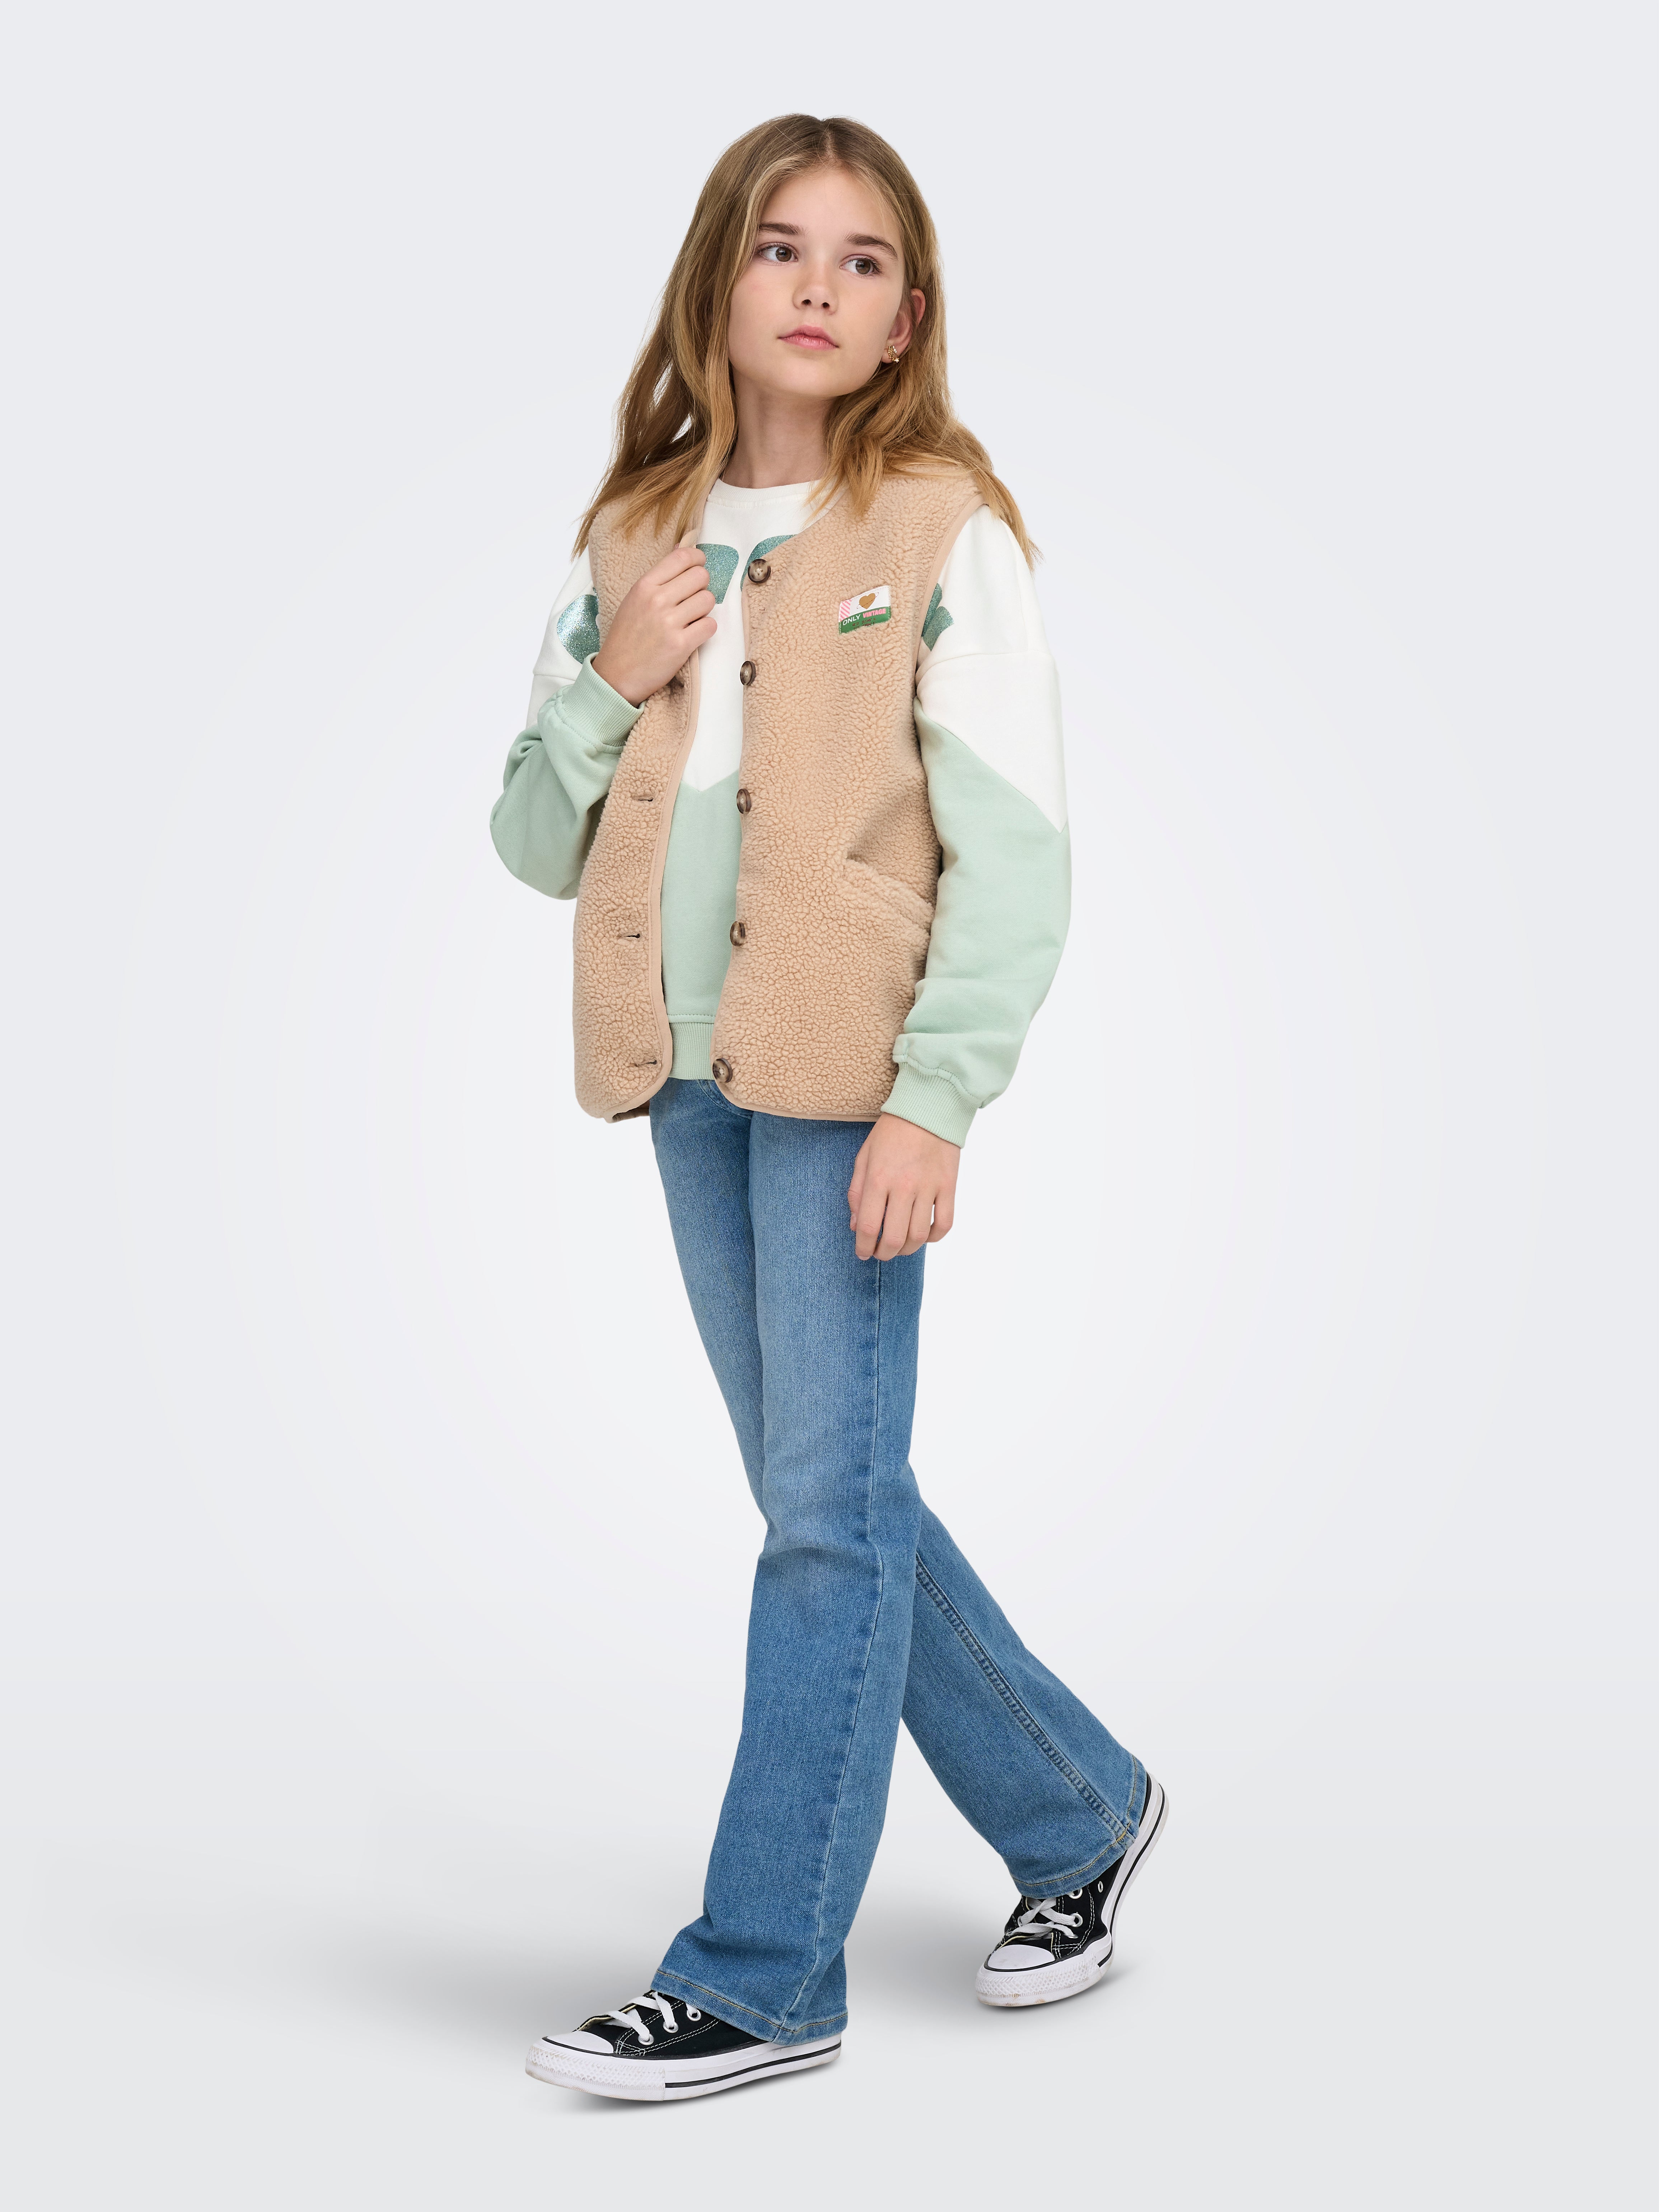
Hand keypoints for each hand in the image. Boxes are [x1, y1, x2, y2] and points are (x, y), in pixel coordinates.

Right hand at [592, 544, 717, 704]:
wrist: (616, 675)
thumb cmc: (626, 636)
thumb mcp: (635, 599)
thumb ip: (659, 576)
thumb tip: (684, 548)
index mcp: (644, 585)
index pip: (683, 557)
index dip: (697, 559)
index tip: (698, 567)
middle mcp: (657, 600)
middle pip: (701, 576)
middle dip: (701, 586)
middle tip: (692, 599)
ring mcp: (669, 623)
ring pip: (708, 600)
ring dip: (704, 609)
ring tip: (690, 618)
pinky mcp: (681, 645)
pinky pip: (710, 625)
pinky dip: (705, 630)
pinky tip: (692, 634)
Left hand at [847, 1114, 959, 1260]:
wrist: (928, 1107)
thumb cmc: (891, 1132)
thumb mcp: (864, 1156)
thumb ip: (856, 1191)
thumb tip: (855, 1225)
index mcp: (878, 1178)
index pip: (868, 1226)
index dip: (863, 1247)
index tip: (862, 1252)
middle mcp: (903, 1186)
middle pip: (893, 1238)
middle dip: (883, 1254)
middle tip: (880, 1253)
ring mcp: (929, 1188)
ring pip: (919, 1235)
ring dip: (907, 1249)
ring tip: (900, 1247)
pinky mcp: (949, 1186)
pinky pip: (944, 1223)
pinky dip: (934, 1237)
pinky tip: (924, 1236)